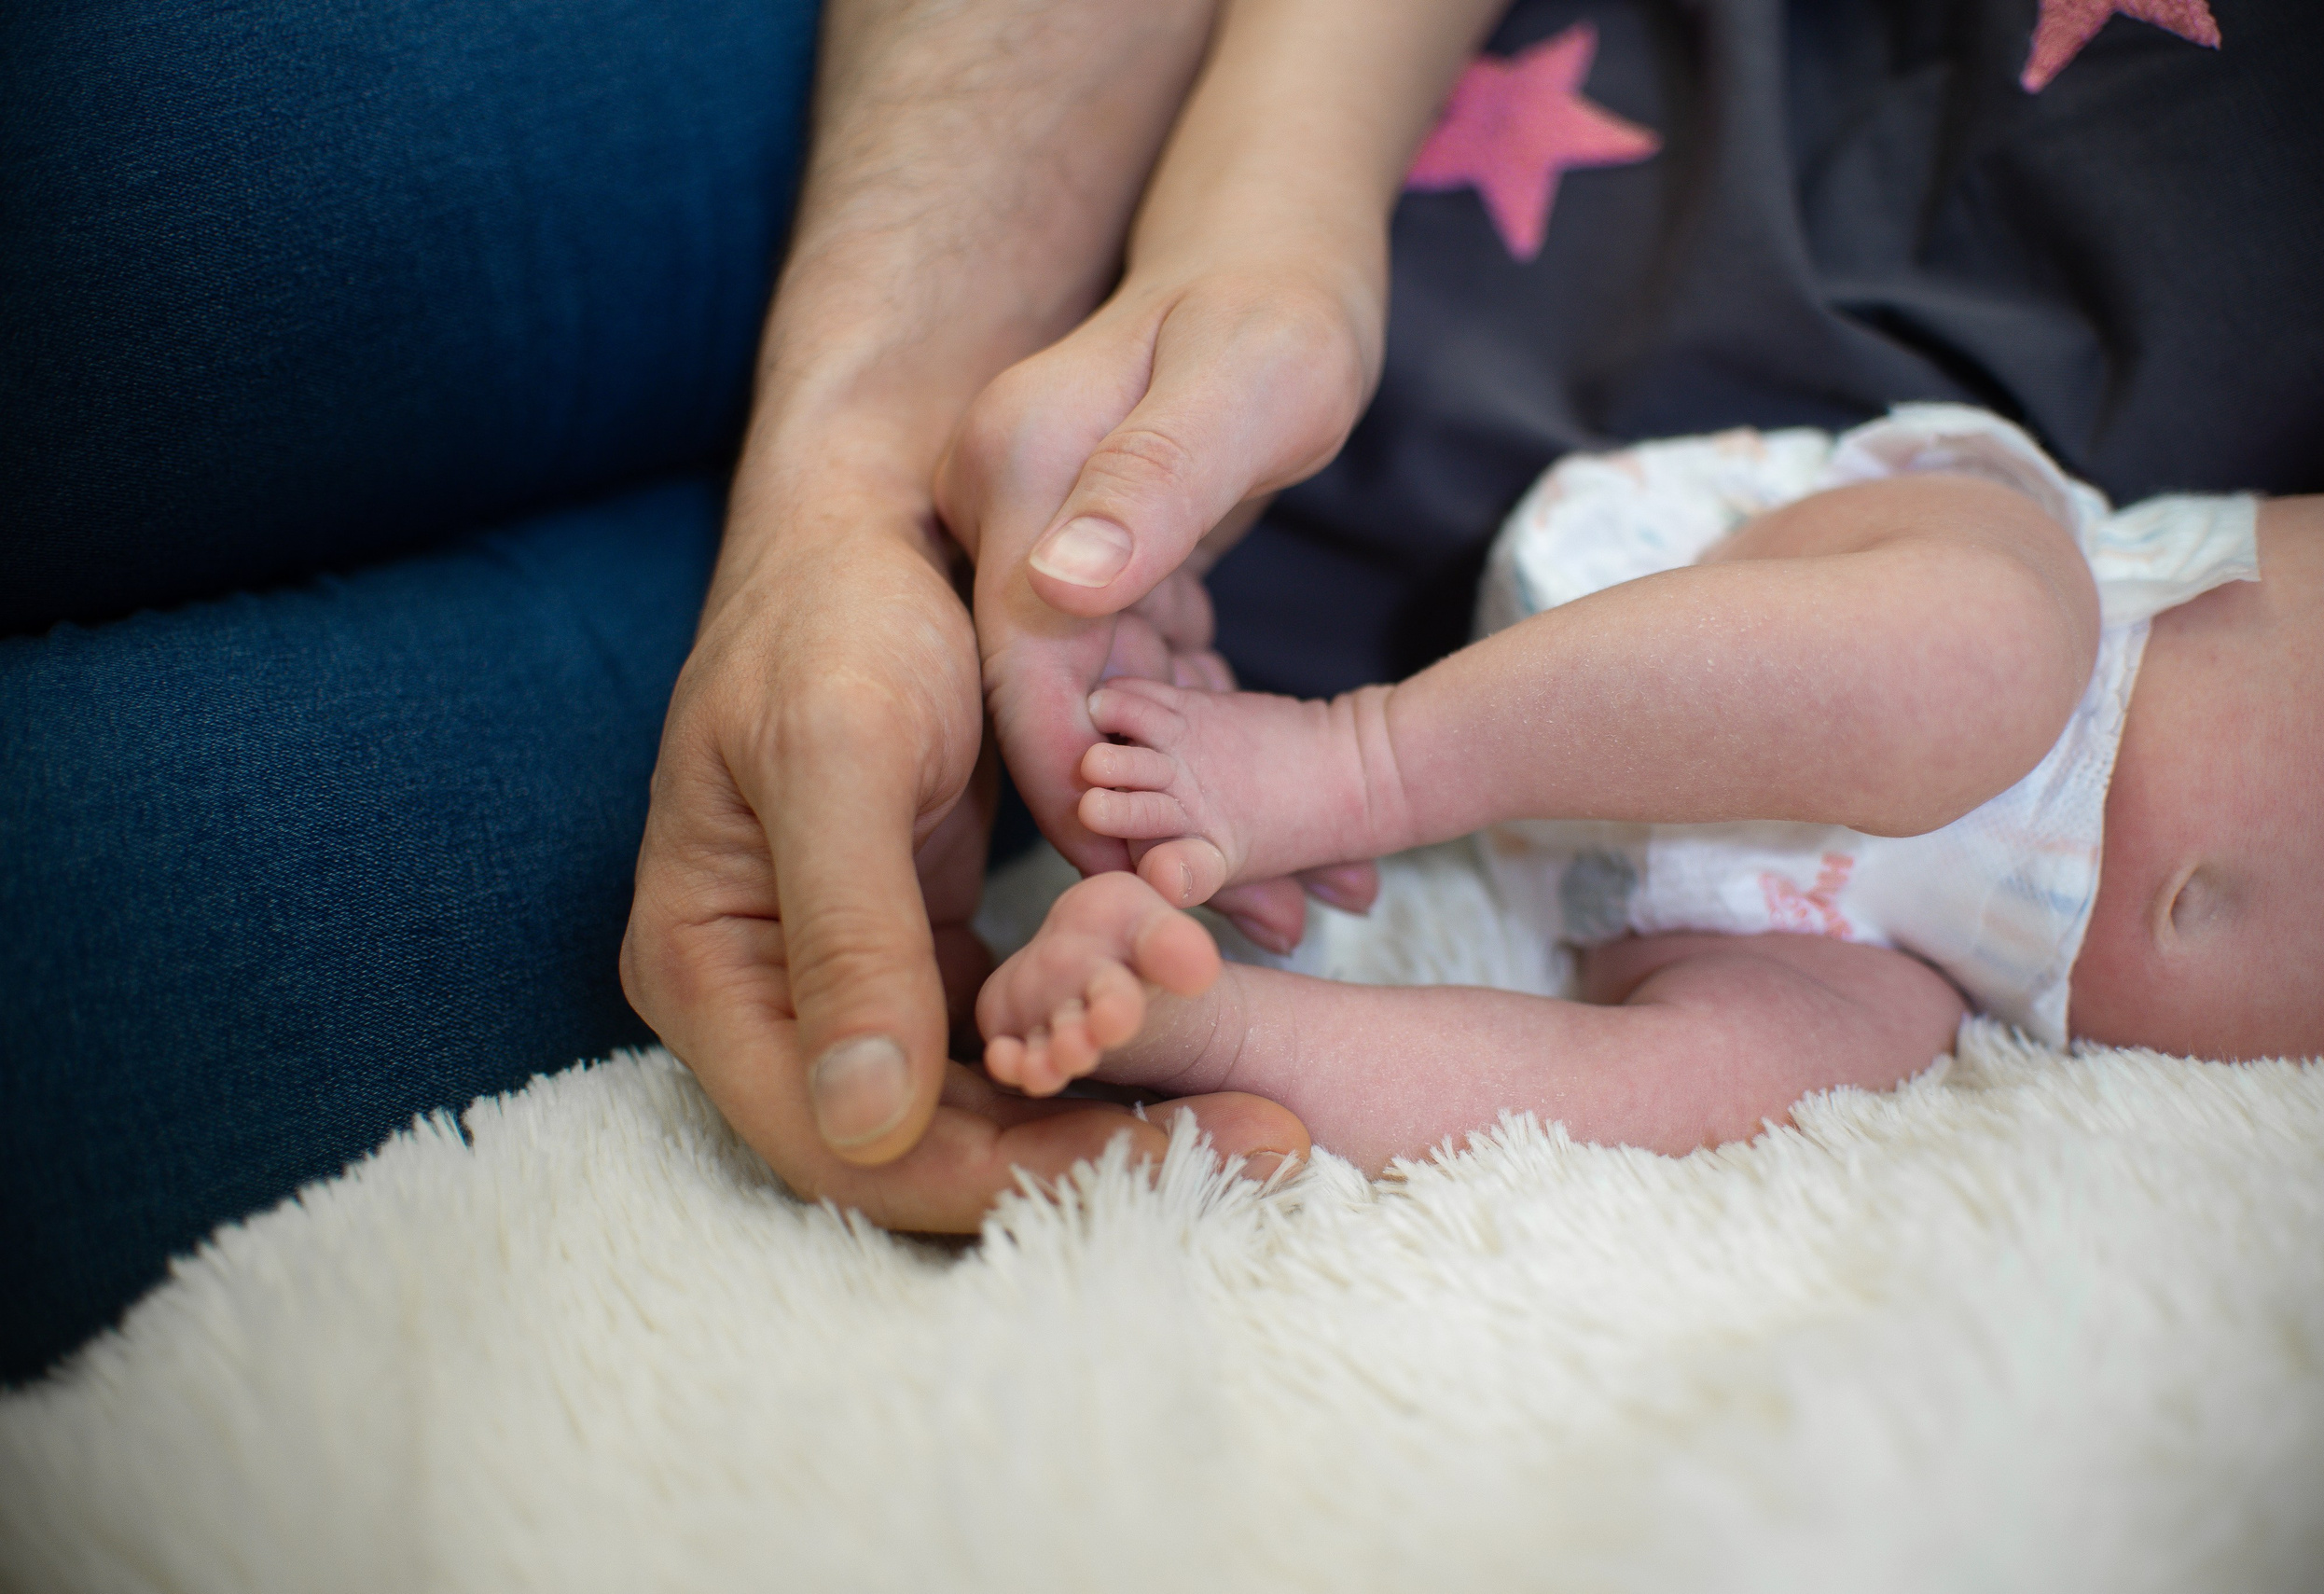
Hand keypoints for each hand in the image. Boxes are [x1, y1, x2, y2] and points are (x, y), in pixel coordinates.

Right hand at [621, 485, 1307, 1227]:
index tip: (1159, 1169)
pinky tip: (1209, 1033)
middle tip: (1262, 1148)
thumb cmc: (839, 610)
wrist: (881, 515)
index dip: (1002, 1180)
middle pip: (933, 1145)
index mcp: (708, 972)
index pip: (849, 1146)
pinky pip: (1024, 1027)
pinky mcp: (926, 940)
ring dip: (1118, 1107)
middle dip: (1089, 1157)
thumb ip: (850, 933)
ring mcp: (855, 975)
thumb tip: (869, 1125)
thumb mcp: (841, 751)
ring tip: (1262, 1115)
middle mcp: (774, 999)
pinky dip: (1112, 1033)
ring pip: (990, 1100)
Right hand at [937, 257, 1384, 946]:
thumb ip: (1154, 478)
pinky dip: (1205, 750)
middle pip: (1055, 709)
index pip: (1021, 667)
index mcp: (1018, 471)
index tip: (1146, 891)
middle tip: (1256, 918)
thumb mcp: (1247, 375)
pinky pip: (1140, 689)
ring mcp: (1045, 552)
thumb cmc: (1278, 304)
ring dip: (1189, 805)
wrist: (1275, 257)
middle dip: (1144, 825)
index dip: (1077, 788)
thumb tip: (1062, 586)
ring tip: (1297, 899)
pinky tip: (1277, 818)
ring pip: (1105, 715)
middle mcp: (1010, 521)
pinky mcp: (1093, 579)